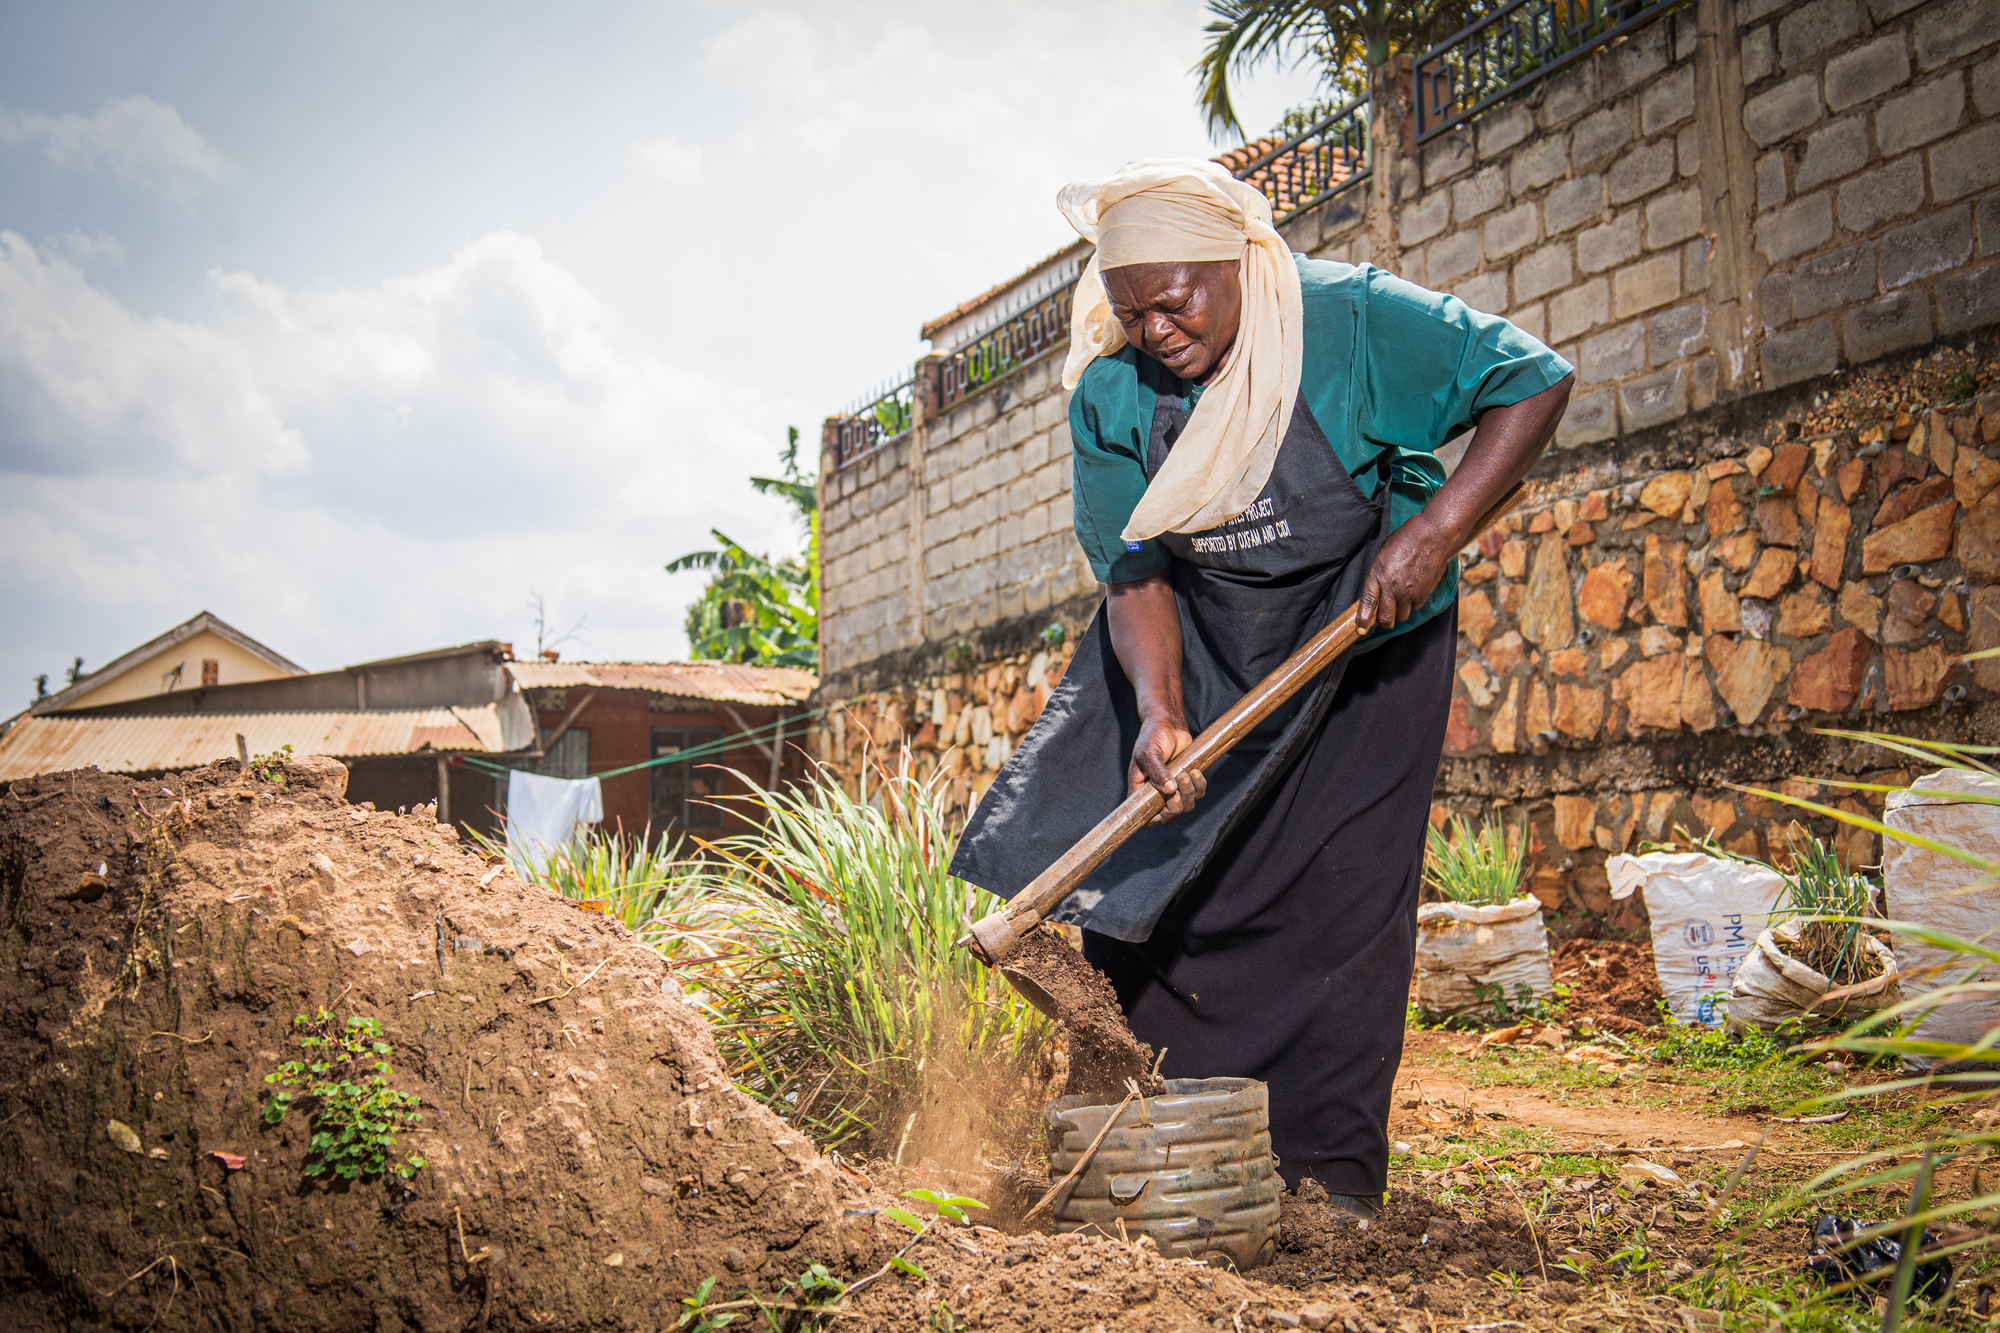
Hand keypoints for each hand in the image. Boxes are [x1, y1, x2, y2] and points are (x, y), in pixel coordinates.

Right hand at [1128, 714, 1205, 823]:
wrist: (1168, 723)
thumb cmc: (1152, 736)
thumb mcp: (1148, 753)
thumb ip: (1157, 772)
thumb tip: (1169, 790)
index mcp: (1141, 789)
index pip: (1145, 816)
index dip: (1152, 820)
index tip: (1160, 809)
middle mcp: (1157, 792)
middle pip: (1168, 817)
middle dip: (1174, 808)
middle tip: (1175, 792)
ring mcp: (1174, 788)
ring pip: (1185, 807)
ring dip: (1188, 794)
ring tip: (1186, 774)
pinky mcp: (1188, 781)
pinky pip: (1198, 794)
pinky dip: (1200, 786)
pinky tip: (1196, 772)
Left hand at [1356, 510, 1457, 636]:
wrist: (1434, 536)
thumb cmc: (1408, 539)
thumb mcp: (1384, 553)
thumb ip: (1379, 573)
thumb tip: (1377, 589)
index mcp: (1378, 573)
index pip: (1367, 601)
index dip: (1363, 618)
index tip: (1361, 629)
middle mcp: (1391, 586)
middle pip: (1385, 617)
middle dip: (1384, 622)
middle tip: (1385, 621)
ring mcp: (1408, 592)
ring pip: (1401, 616)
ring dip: (1400, 612)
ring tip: (1402, 599)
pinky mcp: (1423, 594)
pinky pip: (1415, 607)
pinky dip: (1414, 603)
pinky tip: (1415, 589)